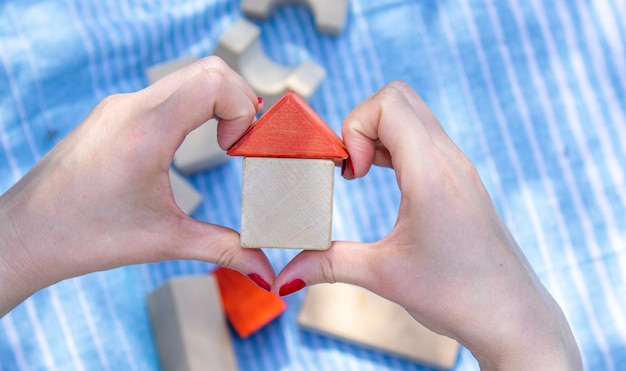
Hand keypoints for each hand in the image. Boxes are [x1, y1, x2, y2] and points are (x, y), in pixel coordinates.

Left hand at [0, 57, 274, 315]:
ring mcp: (119, 105)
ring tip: (220, 144)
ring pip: (187, 75)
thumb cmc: (85, 237)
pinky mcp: (113, 111)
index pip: (213, 83)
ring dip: (216, 101)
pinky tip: (188, 143)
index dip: (241, 109)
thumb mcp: (164, 241)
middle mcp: (130, 107)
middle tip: (239, 143)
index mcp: (145, 132)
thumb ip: (224, 250)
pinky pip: (165, 90)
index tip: (235, 150)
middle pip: (208, 69)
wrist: (23, 235)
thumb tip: (267, 274)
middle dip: (238, 100)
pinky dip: (193, 105)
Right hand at [275, 82, 581, 369]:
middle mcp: (450, 159)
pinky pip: (423, 138)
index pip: (388, 103)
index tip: (351, 173)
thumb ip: (327, 265)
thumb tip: (284, 275)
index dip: (355, 127)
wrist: (512, 317)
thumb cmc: (457, 295)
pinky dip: (394, 147)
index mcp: (432, 173)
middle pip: (398, 97)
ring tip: (363, 176)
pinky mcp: (460, 179)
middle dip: (361, 124)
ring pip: (412, 115)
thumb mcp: (382, 276)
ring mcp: (459, 166)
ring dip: (378, 135)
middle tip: (352, 169)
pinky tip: (386, 183)